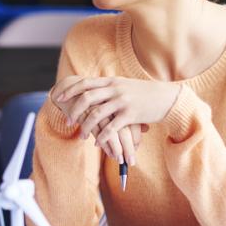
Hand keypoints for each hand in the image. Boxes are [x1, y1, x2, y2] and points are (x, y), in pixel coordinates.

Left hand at [54, 76, 179, 164]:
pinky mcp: (131, 114)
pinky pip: (111, 127)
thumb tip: (92, 90)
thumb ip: (109, 87)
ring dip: (86, 126)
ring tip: (81, 136)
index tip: (59, 98)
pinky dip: (102, 136)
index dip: (70, 90)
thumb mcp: (125, 85)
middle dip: (74, 110)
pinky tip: (97, 144)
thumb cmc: (144, 94)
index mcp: (111, 81)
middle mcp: (115, 89)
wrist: (166, 98)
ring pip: (97, 114)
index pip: (85, 83)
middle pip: (87, 97)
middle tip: (68, 121)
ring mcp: (123, 101)